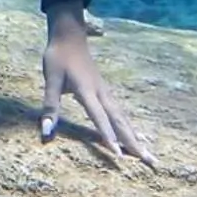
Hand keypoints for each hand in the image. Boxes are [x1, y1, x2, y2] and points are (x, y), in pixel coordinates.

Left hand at [40, 4, 154, 164]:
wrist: (71, 36)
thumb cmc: (58, 57)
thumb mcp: (50, 80)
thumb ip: (50, 107)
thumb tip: (46, 132)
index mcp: (87, 90)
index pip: (99, 117)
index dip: (108, 136)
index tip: (118, 154)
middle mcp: (102, 93)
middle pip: (120, 121)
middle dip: (134, 143)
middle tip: (150, 161)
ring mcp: (107, 93)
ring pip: (124, 119)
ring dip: (136, 138)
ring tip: (149, 155)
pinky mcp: (107, 93)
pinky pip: (122, 114)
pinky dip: (131, 128)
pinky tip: (139, 138)